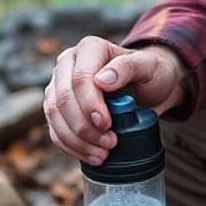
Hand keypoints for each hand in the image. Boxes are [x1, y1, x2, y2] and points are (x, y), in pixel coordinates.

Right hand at [43, 37, 187, 164]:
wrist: (149, 88)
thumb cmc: (151, 74)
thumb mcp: (150, 67)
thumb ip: (128, 67)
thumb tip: (102, 80)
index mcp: (89, 49)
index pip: (79, 78)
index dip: (89, 104)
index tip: (107, 124)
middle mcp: (68, 64)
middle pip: (62, 99)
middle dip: (84, 127)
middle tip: (110, 143)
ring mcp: (59, 86)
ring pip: (54, 116)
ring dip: (76, 140)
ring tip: (102, 154)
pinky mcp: (59, 109)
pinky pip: (55, 130)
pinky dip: (72, 147)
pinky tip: (92, 156)